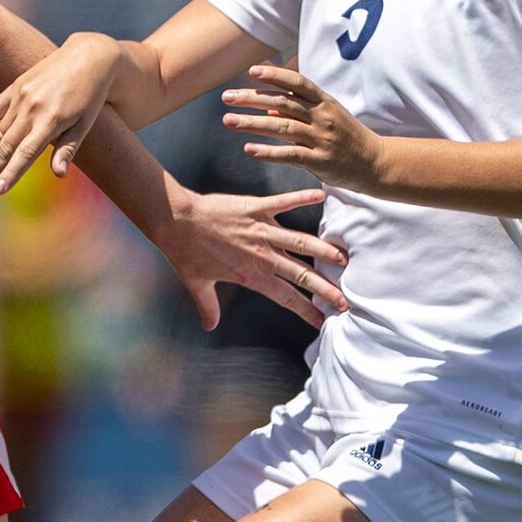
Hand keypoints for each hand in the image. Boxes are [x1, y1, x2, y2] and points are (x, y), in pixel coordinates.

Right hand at [0, 35, 119, 198]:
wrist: (88, 57)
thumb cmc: (90, 96)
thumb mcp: (84, 124)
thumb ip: (67, 150)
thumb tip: (59, 175)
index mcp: (51, 119)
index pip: (26, 153)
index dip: (11, 173)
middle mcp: (31, 108)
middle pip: (7, 147)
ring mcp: (20, 97)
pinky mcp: (14, 88)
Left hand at [160, 184, 349, 330]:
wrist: (176, 221)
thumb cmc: (185, 252)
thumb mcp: (197, 284)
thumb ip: (208, 306)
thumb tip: (209, 325)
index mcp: (251, 275)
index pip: (285, 298)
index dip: (306, 311)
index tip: (323, 322)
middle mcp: (262, 255)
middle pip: (301, 275)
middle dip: (326, 289)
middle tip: (345, 300)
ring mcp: (260, 231)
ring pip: (300, 242)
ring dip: (323, 250)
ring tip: (343, 259)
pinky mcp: (255, 208)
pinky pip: (283, 202)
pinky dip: (302, 198)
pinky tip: (321, 196)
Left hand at [220, 65, 385, 194]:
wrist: (375, 163)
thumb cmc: (347, 137)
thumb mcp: (327, 117)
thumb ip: (298, 110)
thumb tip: (268, 106)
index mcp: (325, 102)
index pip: (297, 83)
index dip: (275, 75)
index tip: (252, 71)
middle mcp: (323, 117)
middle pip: (282, 103)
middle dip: (251, 99)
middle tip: (226, 97)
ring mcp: (321, 139)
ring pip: (281, 127)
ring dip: (252, 123)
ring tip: (228, 121)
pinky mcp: (320, 161)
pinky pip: (290, 154)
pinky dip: (267, 152)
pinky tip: (248, 149)